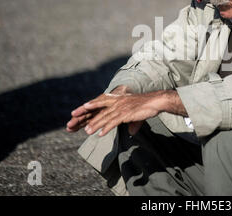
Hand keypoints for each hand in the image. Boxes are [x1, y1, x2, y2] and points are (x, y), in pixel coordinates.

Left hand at [66, 89, 186, 136]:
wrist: (156, 101)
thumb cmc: (147, 105)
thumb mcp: (135, 111)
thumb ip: (130, 121)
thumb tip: (130, 131)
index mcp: (118, 98)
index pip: (100, 101)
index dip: (90, 105)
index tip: (79, 109)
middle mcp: (117, 102)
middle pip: (99, 109)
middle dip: (86, 115)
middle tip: (75, 120)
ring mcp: (121, 107)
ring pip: (105, 117)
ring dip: (95, 125)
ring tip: (87, 132)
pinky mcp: (126, 114)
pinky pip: (113, 122)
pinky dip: (106, 128)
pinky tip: (101, 134)